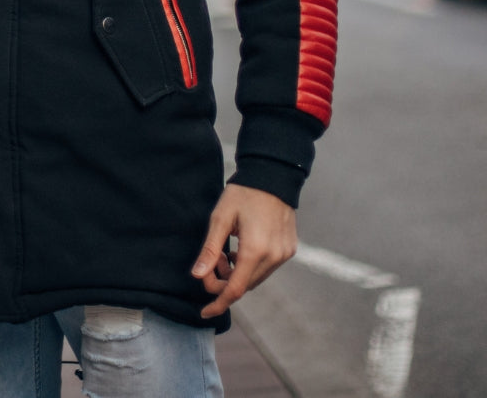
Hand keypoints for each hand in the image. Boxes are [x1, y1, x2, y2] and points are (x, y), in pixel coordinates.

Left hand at [191, 183, 297, 317]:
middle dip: (225, 281)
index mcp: (255, 250)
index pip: (235, 289)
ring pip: (256, 278)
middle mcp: (274, 257)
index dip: (218, 302)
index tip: (204, 311)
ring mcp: (284, 254)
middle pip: (245, 285)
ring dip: (238, 273)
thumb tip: (198, 275)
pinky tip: (241, 249)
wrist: (272, 174)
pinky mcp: (289, 249)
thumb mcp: (220, 218)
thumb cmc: (243, 193)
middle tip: (214, 261)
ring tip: (227, 252)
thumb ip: (210, 249)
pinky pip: (267, 268)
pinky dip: (251, 266)